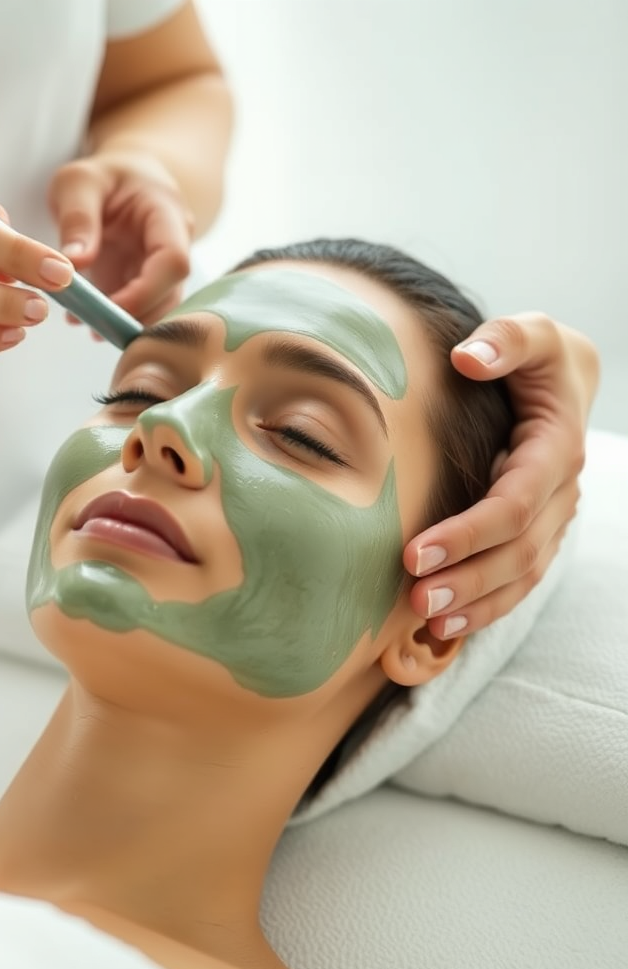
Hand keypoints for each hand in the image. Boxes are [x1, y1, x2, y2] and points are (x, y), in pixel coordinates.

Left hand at [48, 150, 193, 324]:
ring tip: (80, 320)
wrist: (122, 180)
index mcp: (166, 215)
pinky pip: (137, 311)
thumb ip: (77, 218)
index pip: (173, 262)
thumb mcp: (79, 182)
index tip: (108, 308)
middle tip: (89, 324)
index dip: (146, 292)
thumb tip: (75, 263)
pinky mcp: (146, 286)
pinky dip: (111, 320)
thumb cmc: (103, 176)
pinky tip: (82, 319)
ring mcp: (163, 270)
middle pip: (169, 295)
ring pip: (157, 310)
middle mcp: (175, 247)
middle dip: (133, 316)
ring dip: (121, 323)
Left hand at [405, 313, 599, 637]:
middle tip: (413, 601)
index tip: (413, 554)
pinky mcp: (540, 534)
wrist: (562, 384)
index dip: (467, 533)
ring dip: (477, 602)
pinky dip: (488, 606)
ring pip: (522, 575)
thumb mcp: (531, 335)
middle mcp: (561, 492)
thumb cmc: (534, 359)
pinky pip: (520, 580)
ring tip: (427, 622)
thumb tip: (468, 357)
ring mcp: (554, 519)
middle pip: (518, 551)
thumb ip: (505, 340)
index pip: (513, 504)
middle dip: (466, 579)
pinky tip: (448, 626)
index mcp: (556, 449)